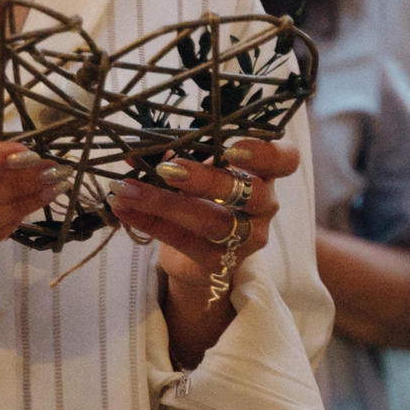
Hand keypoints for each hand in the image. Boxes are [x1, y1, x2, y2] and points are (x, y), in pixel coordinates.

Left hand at [110, 136, 295, 301]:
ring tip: (128, 190)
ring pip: (212, 221)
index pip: (286, 160)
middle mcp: (263, 207)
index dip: (265, 153)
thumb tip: (140, 147)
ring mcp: (245, 238)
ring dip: (164, 202)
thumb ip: (178, 154)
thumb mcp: (198, 170)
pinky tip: (123, 209)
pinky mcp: (219, 262)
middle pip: (250, 193)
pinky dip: (148, 222)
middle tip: (168, 170)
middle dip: (207, 179)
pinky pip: (182, 241)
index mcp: (264, 174)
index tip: (233, 147)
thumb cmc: (203, 197)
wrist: (197, 254)